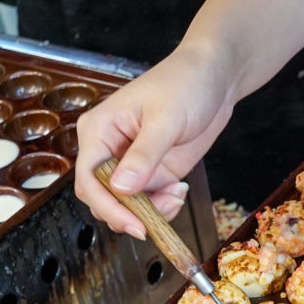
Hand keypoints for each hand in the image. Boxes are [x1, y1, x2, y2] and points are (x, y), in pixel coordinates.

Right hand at [75, 45, 235, 238]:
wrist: (215, 78)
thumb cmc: (184, 83)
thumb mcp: (165, 119)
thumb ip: (145, 155)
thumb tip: (121, 188)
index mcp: (98, 131)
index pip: (88, 179)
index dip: (107, 206)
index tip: (133, 224)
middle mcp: (109, 150)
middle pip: (101, 197)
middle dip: (128, 214)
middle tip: (158, 217)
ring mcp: (132, 164)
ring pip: (126, 206)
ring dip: (150, 212)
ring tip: (176, 195)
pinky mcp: (154, 172)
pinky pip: (149, 202)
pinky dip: (163, 206)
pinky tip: (179, 191)